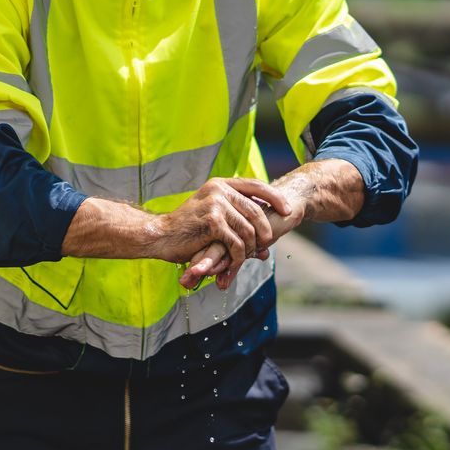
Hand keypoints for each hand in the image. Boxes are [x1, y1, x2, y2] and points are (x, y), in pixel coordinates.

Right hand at [155, 178, 292, 281]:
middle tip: (267, 245)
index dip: (274, 198)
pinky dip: (239, 258)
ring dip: (250, 249)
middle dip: (266, 231)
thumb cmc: (186, 229)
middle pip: (256, 211)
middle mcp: (219, 191)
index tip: (288, 211)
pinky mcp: (213, 224)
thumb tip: (265, 248)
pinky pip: (237, 244)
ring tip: (245, 258)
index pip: (255, 185)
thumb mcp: (212, 217)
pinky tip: (234, 265)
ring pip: (249, 230)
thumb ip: (236, 223)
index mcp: (219, 184)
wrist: (160, 235)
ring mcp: (216, 206)